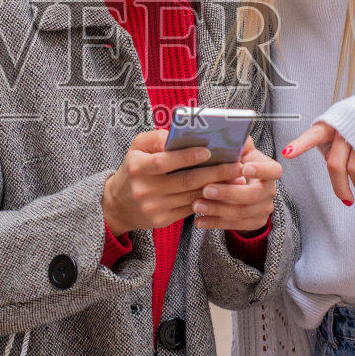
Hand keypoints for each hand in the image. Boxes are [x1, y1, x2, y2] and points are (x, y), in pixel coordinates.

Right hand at [102, 130, 242, 236]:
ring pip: (192, 197)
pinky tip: (223, 192)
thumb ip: (156, 138)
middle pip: (185, 181)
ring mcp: (154, 207)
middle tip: (236, 165)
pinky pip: (190, 210)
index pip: (164, 162)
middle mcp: (145, 189)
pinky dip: (208, 200)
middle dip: (214, 173)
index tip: (208, 151)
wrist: (117, 205)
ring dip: (217, 188)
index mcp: (138, 168)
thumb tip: (180, 134)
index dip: (187, 157)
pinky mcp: (162, 221)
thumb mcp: (136, 148)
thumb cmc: (133, 169)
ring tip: (236, 179)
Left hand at [192, 137, 279, 231]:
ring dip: (217, 209)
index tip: (243, 168)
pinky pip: (235, 226)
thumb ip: (235, 140)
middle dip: (228, 193)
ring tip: (196, 205)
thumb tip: (227, 129)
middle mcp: (270, 190)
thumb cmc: (233, 163)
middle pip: (254, 195)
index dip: (260, 170)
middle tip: (206, 189)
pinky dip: (215, 223)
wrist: (237, 187)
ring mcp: (264, 208)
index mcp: (269, 169)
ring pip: (242, 213)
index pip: (273, 170)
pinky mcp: (254, 222)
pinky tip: (199, 221)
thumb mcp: (237, 149)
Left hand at [282, 121, 354, 205]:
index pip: (313, 135)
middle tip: (345, 199)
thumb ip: (329, 143)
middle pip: (336, 165)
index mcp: (330, 125)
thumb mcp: (337, 125)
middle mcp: (343, 130)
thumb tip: (330, 162)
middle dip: (340, 188)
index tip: (287, 153)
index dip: (300, 144)